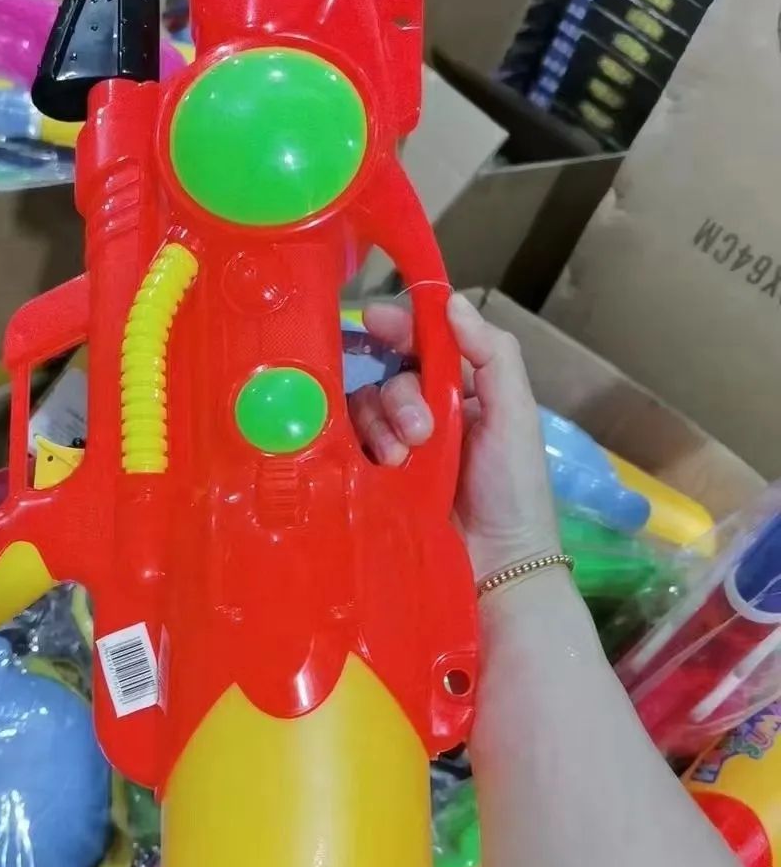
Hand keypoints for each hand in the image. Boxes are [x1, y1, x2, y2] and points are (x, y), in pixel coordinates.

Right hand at [348, 292, 559, 579]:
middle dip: (399, 396)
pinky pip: (351, 446)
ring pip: (367, 409)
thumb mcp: (515, 414)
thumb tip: (451, 301)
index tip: (373, 321)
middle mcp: (429, 414)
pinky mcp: (376, 479)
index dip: (398, 327)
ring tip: (404, 460)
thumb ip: (492, 353)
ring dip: (382, 426)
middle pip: (390, 376)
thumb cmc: (513, 489)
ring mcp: (399, 448)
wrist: (496, 566)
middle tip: (420, 433)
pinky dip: (362, 449)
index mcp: (465, 392)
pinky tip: (382, 468)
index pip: (423, 345)